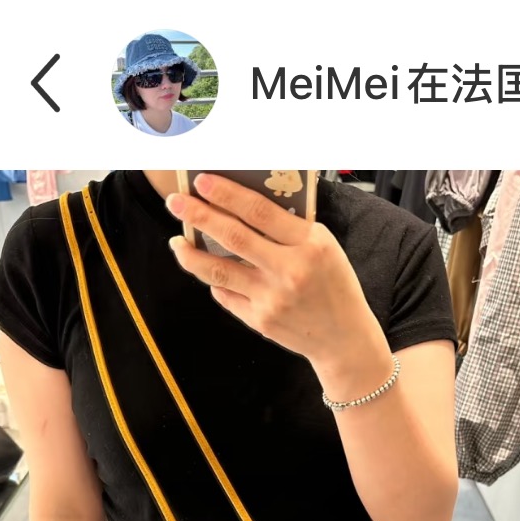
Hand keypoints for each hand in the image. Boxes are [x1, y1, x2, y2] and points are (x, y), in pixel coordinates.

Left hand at [166, 176, 379, 381]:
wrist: (344, 340)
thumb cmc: (334, 286)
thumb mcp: (325, 248)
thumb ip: (290, 228)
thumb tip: (243, 204)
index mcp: (309, 244)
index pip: (259, 211)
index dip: (226, 193)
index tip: (201, 181)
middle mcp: (289, 271)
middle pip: (233, 236)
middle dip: (199, 215)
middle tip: (176, 202)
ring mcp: (272, 298)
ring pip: (219, 270)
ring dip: (191, 253)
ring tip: (177, 241)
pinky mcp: (261, 320)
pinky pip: (226, 295)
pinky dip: (214, 281)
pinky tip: (207, 271)